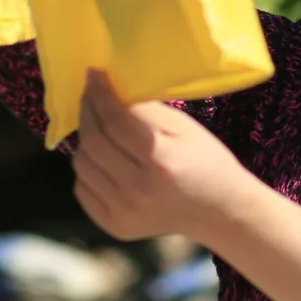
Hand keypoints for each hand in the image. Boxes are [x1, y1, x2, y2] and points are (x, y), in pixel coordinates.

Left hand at [73, 69, 260, 244]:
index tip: (93, 74)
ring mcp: (123, 211)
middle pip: (93, 141)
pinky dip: (88, 169)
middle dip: (87, 111)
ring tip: (98, 128)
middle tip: (88, 94)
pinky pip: (83, 189)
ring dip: (86, 141)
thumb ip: (147, 110)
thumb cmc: (205, 160)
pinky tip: (104, 159)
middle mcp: (138, 188)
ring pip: (82, 165)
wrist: (218, 210)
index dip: (100, 94)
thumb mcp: (185, 128)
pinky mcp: (115, 225)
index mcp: (160, 159)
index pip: (114, 120)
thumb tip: (111, 89)